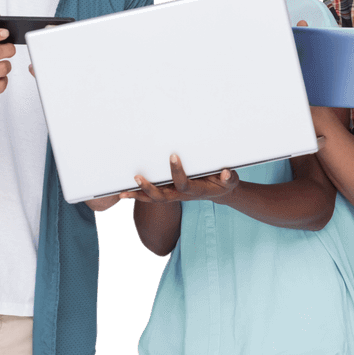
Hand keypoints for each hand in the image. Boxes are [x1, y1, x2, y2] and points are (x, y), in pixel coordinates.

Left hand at [118, 154, 239, 203]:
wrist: (220, 192)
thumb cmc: (224, 183)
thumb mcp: (230, 181)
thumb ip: (228, 177)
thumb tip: (225, 173)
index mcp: (195, 190)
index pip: (183, 183)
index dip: (177, 172)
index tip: (172, 155)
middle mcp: (182, 195)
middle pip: (162, 197)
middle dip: (149, 188)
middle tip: (137, 177)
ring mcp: (175, 195)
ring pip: (154, 198)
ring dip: (138, 195)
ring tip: (123, 192)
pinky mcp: (170, 192)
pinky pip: (152, 196)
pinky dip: (138, 195)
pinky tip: (124, 193)